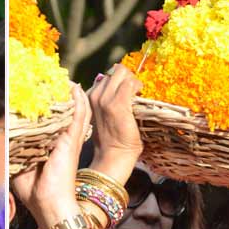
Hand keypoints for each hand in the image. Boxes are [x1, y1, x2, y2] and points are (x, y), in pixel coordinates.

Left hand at [11, 84, 91, 228]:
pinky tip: (75, 88)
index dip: (48, 106)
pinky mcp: (72, 141)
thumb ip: (12, 151)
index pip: (51, 120)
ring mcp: (70, 139)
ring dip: (72, 94)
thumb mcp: (18, 166)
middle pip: (65, 112)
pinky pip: (79, 115)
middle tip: (55, 79)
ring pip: (75, 110)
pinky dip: (78, 101)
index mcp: (51, 146)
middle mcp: (63, 140)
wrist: (49, 206)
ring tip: (66, 79)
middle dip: (61, 95)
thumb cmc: (34, 191)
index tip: (40, 91)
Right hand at [87, 64, 142, 180]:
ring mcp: (105, 99)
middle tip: (134, 90)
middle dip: (127, 77)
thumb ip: (106, 101)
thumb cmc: (112, 140)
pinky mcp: (118, 104)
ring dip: (133, 80)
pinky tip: (139, 95)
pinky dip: (137, 86)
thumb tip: (121, 86)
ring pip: (122, 73)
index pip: (106, 76)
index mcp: (89, 98)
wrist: (113, 156)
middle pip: (114, 72)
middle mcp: (95, 96)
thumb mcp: (103, 117)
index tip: (127, 90)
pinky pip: (129, 84)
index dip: (119, 80)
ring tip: (137, 92)